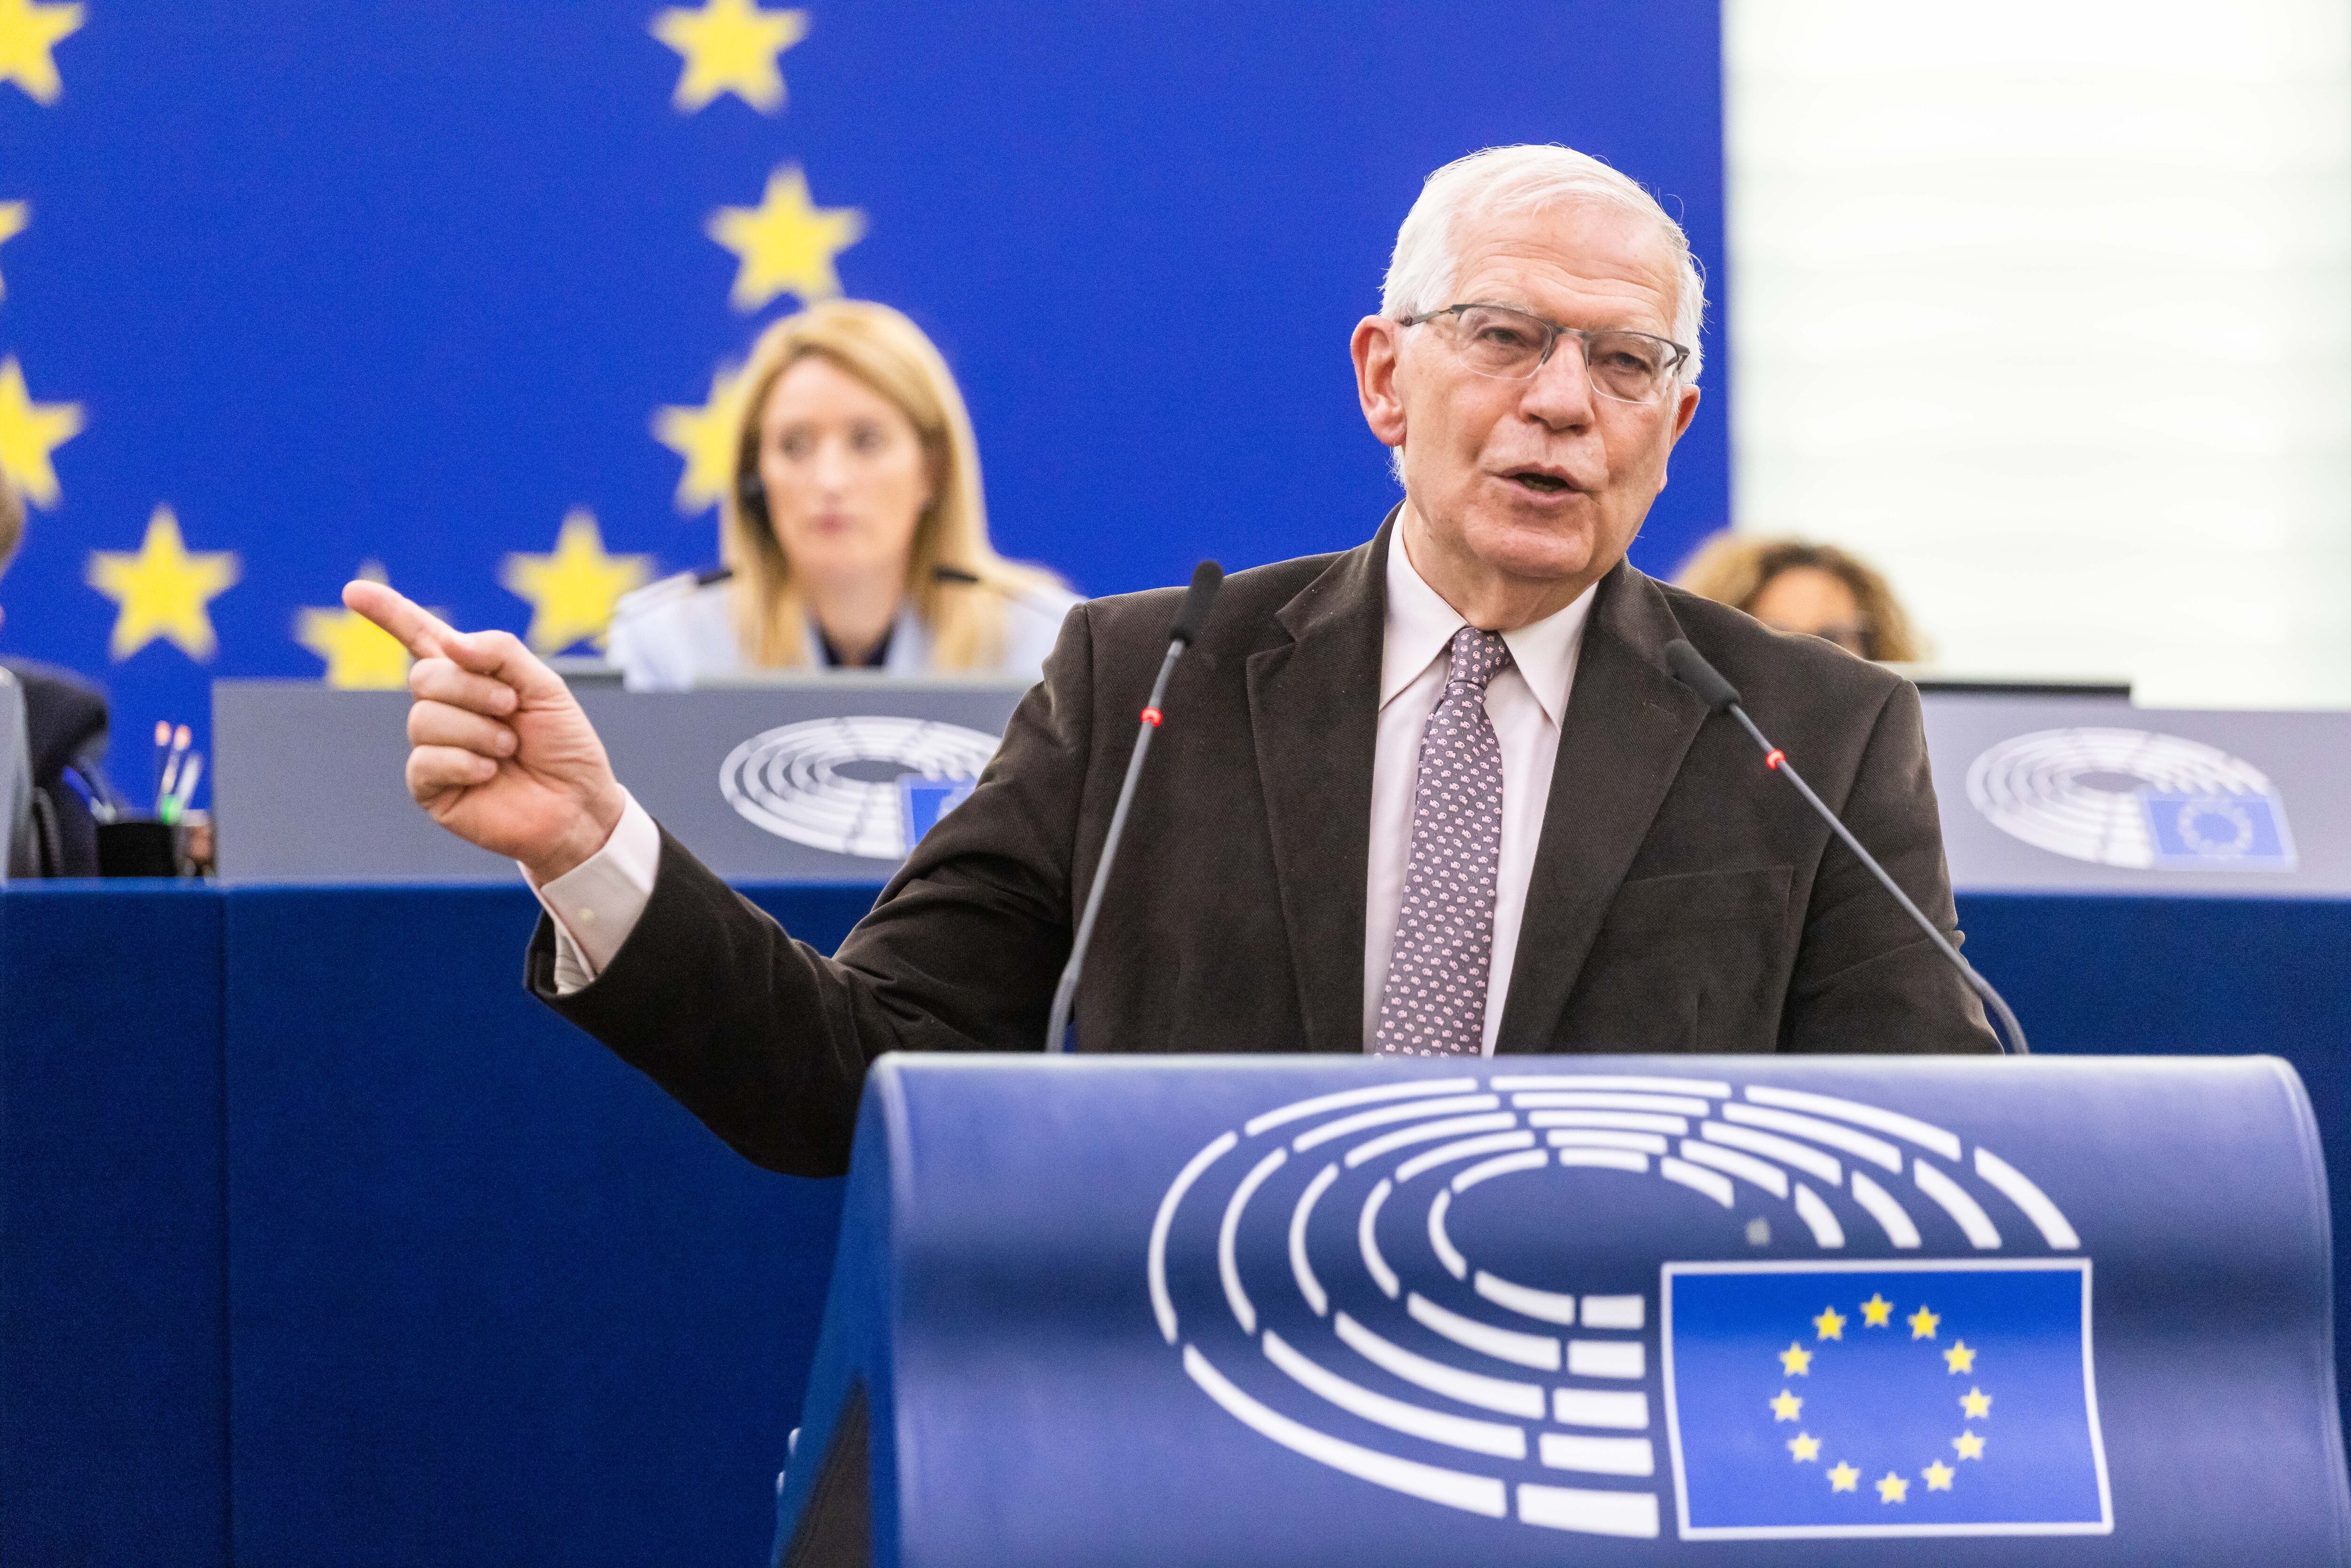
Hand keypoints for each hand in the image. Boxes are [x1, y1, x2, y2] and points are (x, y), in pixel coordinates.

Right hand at [344, 580, 626, 882]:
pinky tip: (489, 773)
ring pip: (424, 718)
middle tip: (512, 710)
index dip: (388, 613)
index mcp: (470, 677)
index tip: (354, 590)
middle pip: (424, 676)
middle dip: (474, 689)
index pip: (420, 637)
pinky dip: (465, 762)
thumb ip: (501, 653)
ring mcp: (433, 747)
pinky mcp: (429, 786)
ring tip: (509, 747)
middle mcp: (444, 708)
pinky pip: (425, 760)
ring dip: (478, 730)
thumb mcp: (545, 687)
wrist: (578, 803)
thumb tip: (449, 645)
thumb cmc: (563, 745)